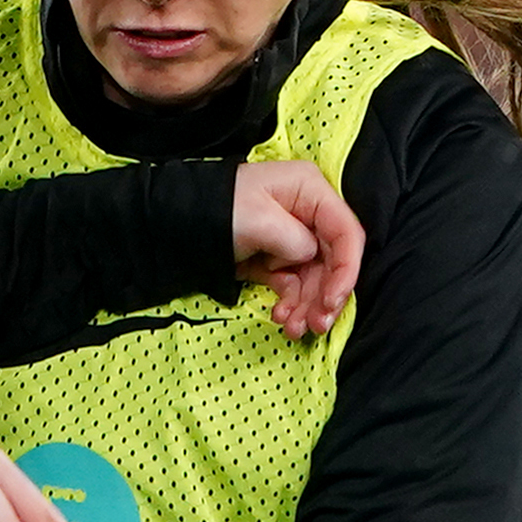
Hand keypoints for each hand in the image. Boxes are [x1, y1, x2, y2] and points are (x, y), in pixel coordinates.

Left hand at [233, 161, 363, 339]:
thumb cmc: (218, 209)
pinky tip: (280, 318)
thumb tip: (310, 256)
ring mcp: (293, 239)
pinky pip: (293, 286)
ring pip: (315, 280)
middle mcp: (308, 214)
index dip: (346, 270)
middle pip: (333, 262)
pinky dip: (291, 304)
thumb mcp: (258, 219)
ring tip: (293, 329)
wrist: (175, 222)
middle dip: (325, 297)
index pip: (346, 233)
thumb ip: (294, 239)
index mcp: (310, 192)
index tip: (332, 300)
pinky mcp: (276, 259)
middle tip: (316, 326)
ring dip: (308, 307)